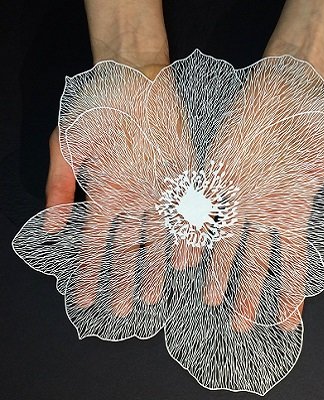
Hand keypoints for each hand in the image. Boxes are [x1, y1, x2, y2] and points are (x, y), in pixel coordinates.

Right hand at [45, 64, 175, 316]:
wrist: (132, 80)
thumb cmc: (95, 109)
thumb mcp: (67, 147)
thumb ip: (59, 187)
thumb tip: (50, 227)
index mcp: (105, 195)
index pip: (94, 244)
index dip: (88, 272)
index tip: (84, 299)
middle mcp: (132, 200)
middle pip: (128, 248)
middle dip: (126, 279)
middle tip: (126, 309)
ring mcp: (158, 191)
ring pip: (158, 237)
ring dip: (156, 267)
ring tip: (156, 295)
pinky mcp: (182, 178)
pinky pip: (186, 213)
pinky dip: (185, 236)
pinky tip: (186, 260)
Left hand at [200, 56, 323, 332]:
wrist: (289, 85)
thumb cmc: (321, 121)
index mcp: (293, 209)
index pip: (292, 262)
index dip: (290, 294)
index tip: (286, 323)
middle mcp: (264, 209)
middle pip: (256, 261)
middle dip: (249, 294)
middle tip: (241, 326)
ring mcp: (238, 194)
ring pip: (225, 242)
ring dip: (218, 272)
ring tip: (210, 300)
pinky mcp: (217, 175)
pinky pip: (203, 211)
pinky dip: (194, 234)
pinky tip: (185, 258)